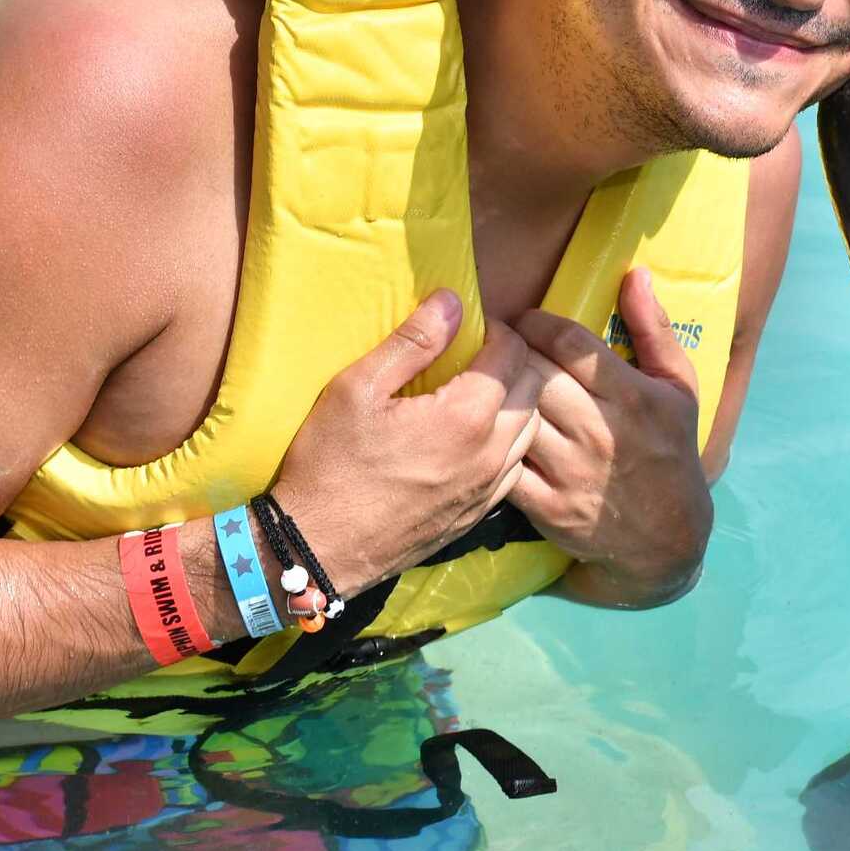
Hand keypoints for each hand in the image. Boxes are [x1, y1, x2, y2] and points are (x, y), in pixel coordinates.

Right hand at [272, 289, 553, 593]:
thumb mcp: (358, 389)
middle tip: (478, 355)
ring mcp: (487, 490)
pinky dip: (507, 444)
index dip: (498, 331)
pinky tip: (474, 438)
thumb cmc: (329, 464)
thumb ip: (412, 342)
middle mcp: (490, 454)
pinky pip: (515, 469)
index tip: (473, 328)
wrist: (317, 549)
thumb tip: (453, 302)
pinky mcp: (477, 516)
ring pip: (530, 432)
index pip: (514, 354)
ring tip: (478, 393)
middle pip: (532, 391)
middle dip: (514, 363)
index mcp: (466, 417)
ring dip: (515, 404)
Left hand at [510, 269, 712, 606]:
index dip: (536, 323)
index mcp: (632, 396)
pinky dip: (489, 443)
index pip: (569, 343)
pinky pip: (504, 464)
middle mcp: (601, 431)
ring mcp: (571, 471)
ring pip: (514, 415)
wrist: (668, 538)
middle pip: (534, 374)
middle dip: (508, 352)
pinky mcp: (548, 507)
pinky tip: (484, 429)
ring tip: (480, 380)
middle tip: (492, 343)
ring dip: (493, 394)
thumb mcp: (679, 387)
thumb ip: (654, 329)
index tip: (522, 319)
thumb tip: (634, 274)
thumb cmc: (672, 450)